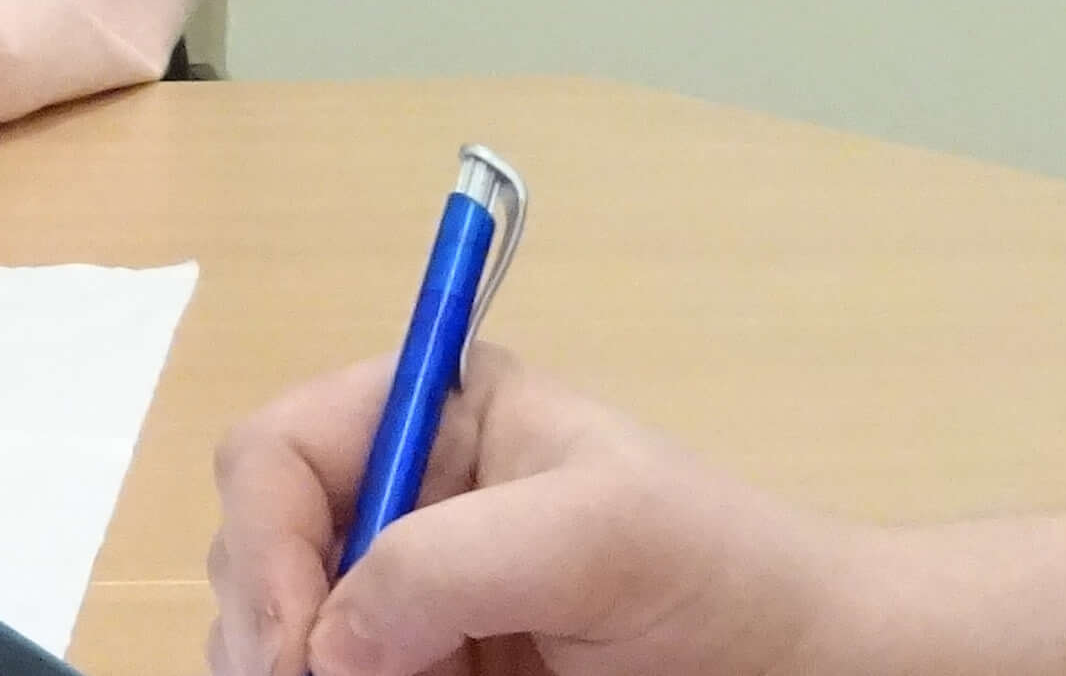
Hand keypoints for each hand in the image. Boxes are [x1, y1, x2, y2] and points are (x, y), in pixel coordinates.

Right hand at [205, 350, 860, 675]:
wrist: (810, 674)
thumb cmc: (723, 578)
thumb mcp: (597, 537)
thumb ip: (450, 564)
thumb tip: (331, 642)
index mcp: (428, 415)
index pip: (277, 453)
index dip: (268, 543)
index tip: (300, 645)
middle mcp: (398, 496)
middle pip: (255, 547)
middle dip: (269, 623)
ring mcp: (406, 597)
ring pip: (279, 635)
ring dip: (295, 671)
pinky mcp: (424, 668)